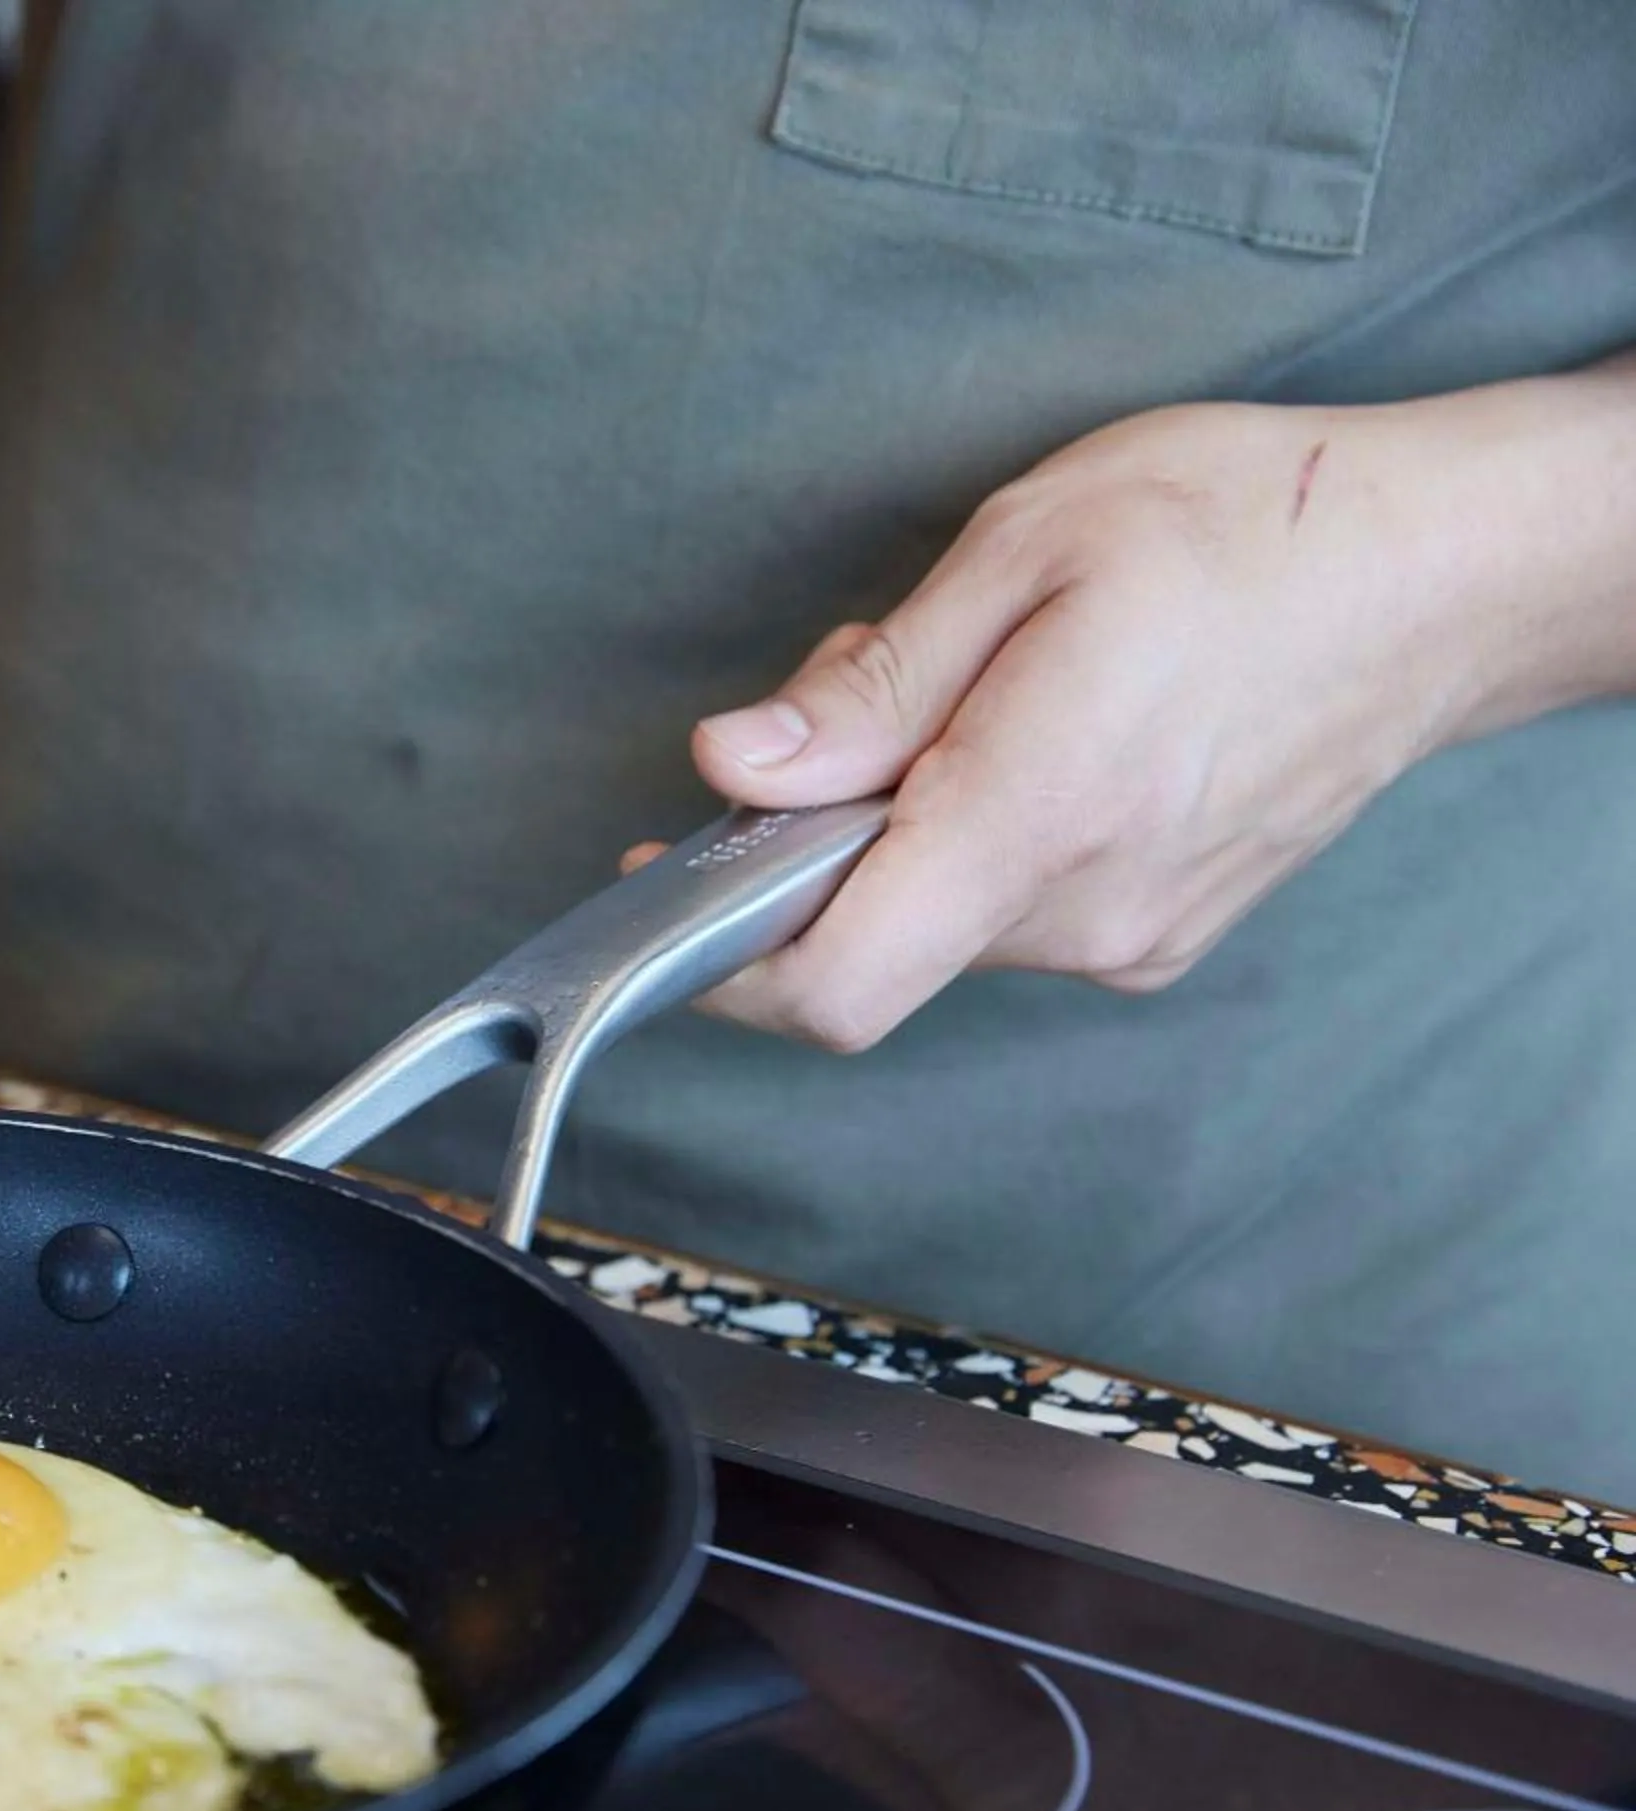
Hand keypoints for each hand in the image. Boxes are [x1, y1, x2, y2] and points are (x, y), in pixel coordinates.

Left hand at [637, 365, 1635, 1050]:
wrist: (1445, 573)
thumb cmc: (1248, 525)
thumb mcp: (1028, 549)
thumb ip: (871, 686)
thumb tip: (734, 768)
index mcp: (1036, 815)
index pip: (830, 983)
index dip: (715, 956)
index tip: (665, 877)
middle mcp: (1083, 913)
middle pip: (863, 939)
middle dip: (809, 830)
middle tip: (852, 680)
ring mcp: (1130, 938)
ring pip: (930, 921)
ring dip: (892, 824)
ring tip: (963, 681)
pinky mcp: (1158, 934)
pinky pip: (1005, 915)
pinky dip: (964, 838)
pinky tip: (1018, 729)